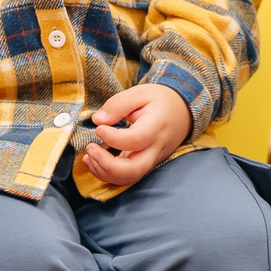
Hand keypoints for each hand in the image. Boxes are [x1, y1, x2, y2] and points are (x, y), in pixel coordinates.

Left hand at [78, 81, 192, 187]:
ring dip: (104, 172)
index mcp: (156, 127)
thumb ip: (118, 104)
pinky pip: (128, 176)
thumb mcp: (140, 93)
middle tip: (91, 148)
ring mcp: (152, 159)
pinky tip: (94, 161)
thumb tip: (98, 120)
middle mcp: (156, 148)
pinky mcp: (145, 164)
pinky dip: (108, 174)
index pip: (136, 140)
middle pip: (134, 169)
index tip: (99, 128)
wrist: (181, 112)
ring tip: (89, 155)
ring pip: (129, 177)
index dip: (113, 137)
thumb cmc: (160, 100)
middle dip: (107, 164)